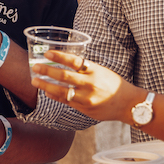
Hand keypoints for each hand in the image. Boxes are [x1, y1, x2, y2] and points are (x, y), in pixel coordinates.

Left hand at [30, 51, 144, 122]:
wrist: (128, 104)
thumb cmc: (114, 84)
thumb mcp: (101, 71)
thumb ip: (85, 69)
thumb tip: (65, 63)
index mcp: (95, 71)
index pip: (74, 61)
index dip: (59, 56)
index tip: (48, 53)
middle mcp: (90, 84)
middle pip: (64, 76)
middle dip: (47, 71)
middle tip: (35, 67)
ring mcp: (86, 98)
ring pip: (62, 91)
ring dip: (46, 85)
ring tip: (35, 80)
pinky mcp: (84, 109)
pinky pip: (66, 102)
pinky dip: (55, 96)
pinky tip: (47, 91)